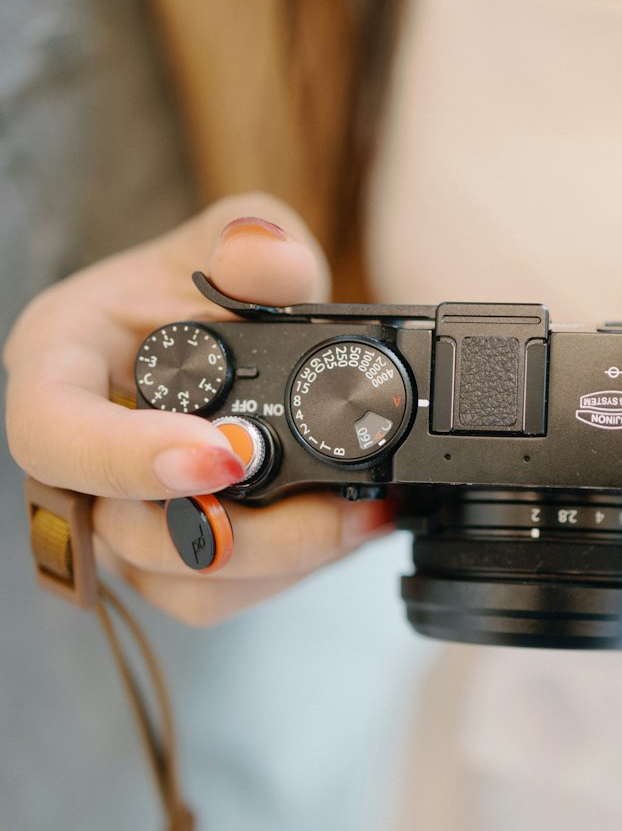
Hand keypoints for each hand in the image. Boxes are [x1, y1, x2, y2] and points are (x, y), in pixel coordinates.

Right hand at [4, 194, 392, 624]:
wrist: (235, 329)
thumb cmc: (207, 280)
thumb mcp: (235, 236)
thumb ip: (254, 243)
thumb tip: (270, 267)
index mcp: (59, 365)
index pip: (53, 432)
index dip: (128, 459)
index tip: (227, 456)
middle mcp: (79, 456)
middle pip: (129, 533)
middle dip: (243, 532)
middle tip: (338, 502)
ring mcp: (122, 517)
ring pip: (181, 583)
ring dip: (279, 562)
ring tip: (359, 514)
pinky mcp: (172, 559)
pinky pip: (219, 594)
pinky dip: (288, 571)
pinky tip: (347, 527)